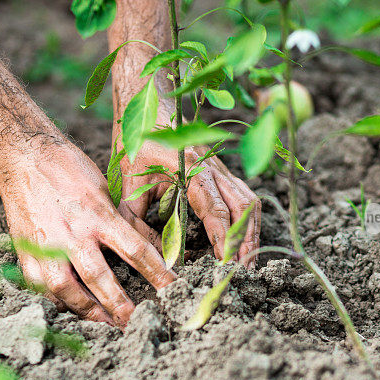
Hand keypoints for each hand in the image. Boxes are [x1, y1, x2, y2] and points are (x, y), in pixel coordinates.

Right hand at [0, 141, 175, 326]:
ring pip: (67, 290)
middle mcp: (73, 233)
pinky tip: (71, 308)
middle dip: (120, 305)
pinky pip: (41, 286)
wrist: (22, 157)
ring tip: (106, 322)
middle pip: (100, 278)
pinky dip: (57, 300)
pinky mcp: (26, 252)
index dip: (158, 274)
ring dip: (88, 310)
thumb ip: (119, 223)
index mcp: (98, 215)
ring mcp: (47, 245)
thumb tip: (144, 249)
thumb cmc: (68, 169)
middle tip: (135, 322)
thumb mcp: (104, 191)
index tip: (172, 290)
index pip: (136, 251)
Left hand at [117, 137, 261, 266]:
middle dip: (244, 241)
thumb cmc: (135, 147)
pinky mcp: (223, 172)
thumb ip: (137, 224)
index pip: (214, 209)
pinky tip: (245, 241)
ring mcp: (221, 168)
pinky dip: (249, 221)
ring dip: (251, 233)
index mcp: (189, 168)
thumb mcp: (127, 187)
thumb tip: (158, 258)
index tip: (226, 264)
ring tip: (249, 263)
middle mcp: (212, 167)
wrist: (147, 108)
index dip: (223, 238)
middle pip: (241, 207)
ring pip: (248, 202)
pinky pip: (244, 196)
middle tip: (244, 271)